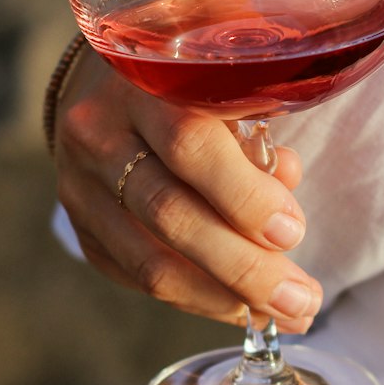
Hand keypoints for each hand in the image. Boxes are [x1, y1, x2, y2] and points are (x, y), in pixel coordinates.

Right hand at [53, 49, 322, 331]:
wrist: (115, 79)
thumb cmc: (193, 75)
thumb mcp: (227, 72)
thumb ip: (260, 116)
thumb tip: (286, 179)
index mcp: (140, 79)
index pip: (189, 143)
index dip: (244, 195)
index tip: (292, 231)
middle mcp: (98, 133)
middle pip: (169, 215)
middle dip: (245, 266)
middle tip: (302, 298)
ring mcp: (81, 186)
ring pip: (151, 263)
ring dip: (226, 297)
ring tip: (286, 312)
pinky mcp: (82, 228)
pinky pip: (140, 279)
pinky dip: (198, 299)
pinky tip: (242, 305)